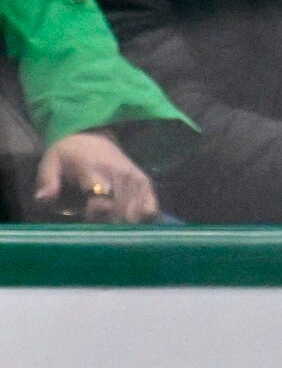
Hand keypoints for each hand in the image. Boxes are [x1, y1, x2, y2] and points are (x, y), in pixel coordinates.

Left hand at [33, 129, 155, 221]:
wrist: (93, 137)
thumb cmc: (69, 155)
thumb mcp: (51, 162)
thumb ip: (47, 181)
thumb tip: (44, 199)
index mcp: (93, 169)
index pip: (101, 199)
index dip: (94, 216)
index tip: (85, 222)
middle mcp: (118, 174)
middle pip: (119, 210)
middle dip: (108, 225)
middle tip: (96, 229)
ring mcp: (134, 178)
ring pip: (135, 212)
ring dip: (122, 225)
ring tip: (110, 228)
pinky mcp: (145, 182)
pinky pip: (150, 206)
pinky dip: (142, 219)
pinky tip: (131, 222)